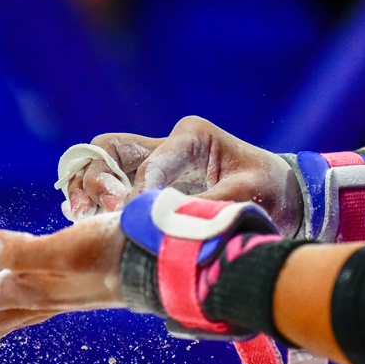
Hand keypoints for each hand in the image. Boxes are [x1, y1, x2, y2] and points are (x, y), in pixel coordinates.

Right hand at [65, 116, 302, 235]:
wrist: (284, 198)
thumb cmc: (270, 192)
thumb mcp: (246, 197)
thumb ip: (204, 209)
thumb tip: (163, 227)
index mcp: (192, 136)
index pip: (148, 163)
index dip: (134, 193)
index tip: (127, 219)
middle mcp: (167, 143)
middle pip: (109, 149)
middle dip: (95, 179)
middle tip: (89, 211)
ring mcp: (155, 162)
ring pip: (102, 165)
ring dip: (86, 189)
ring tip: (80, 217)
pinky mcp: (151, 184)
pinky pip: (110, 187)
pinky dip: (94, 202)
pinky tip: (88, 222)